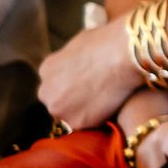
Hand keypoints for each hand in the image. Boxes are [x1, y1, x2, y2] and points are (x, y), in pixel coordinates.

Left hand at [40, 18, 142, 132]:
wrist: (122, 55)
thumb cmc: (107, 43)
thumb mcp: (79, 44)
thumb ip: (71, 60)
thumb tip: (80, 63)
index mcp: (46, 70)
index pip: (55, 85)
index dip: (73, 86)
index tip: (87, 85)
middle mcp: (46, 92)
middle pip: (59, 102)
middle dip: (74, 101)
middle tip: (97, 95)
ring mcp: (59, 109)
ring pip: (71, 116)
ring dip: (84, 112)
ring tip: (106, 101)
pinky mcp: (77, 123)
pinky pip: (87, 124)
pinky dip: (98, 119)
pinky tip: (111, 106)